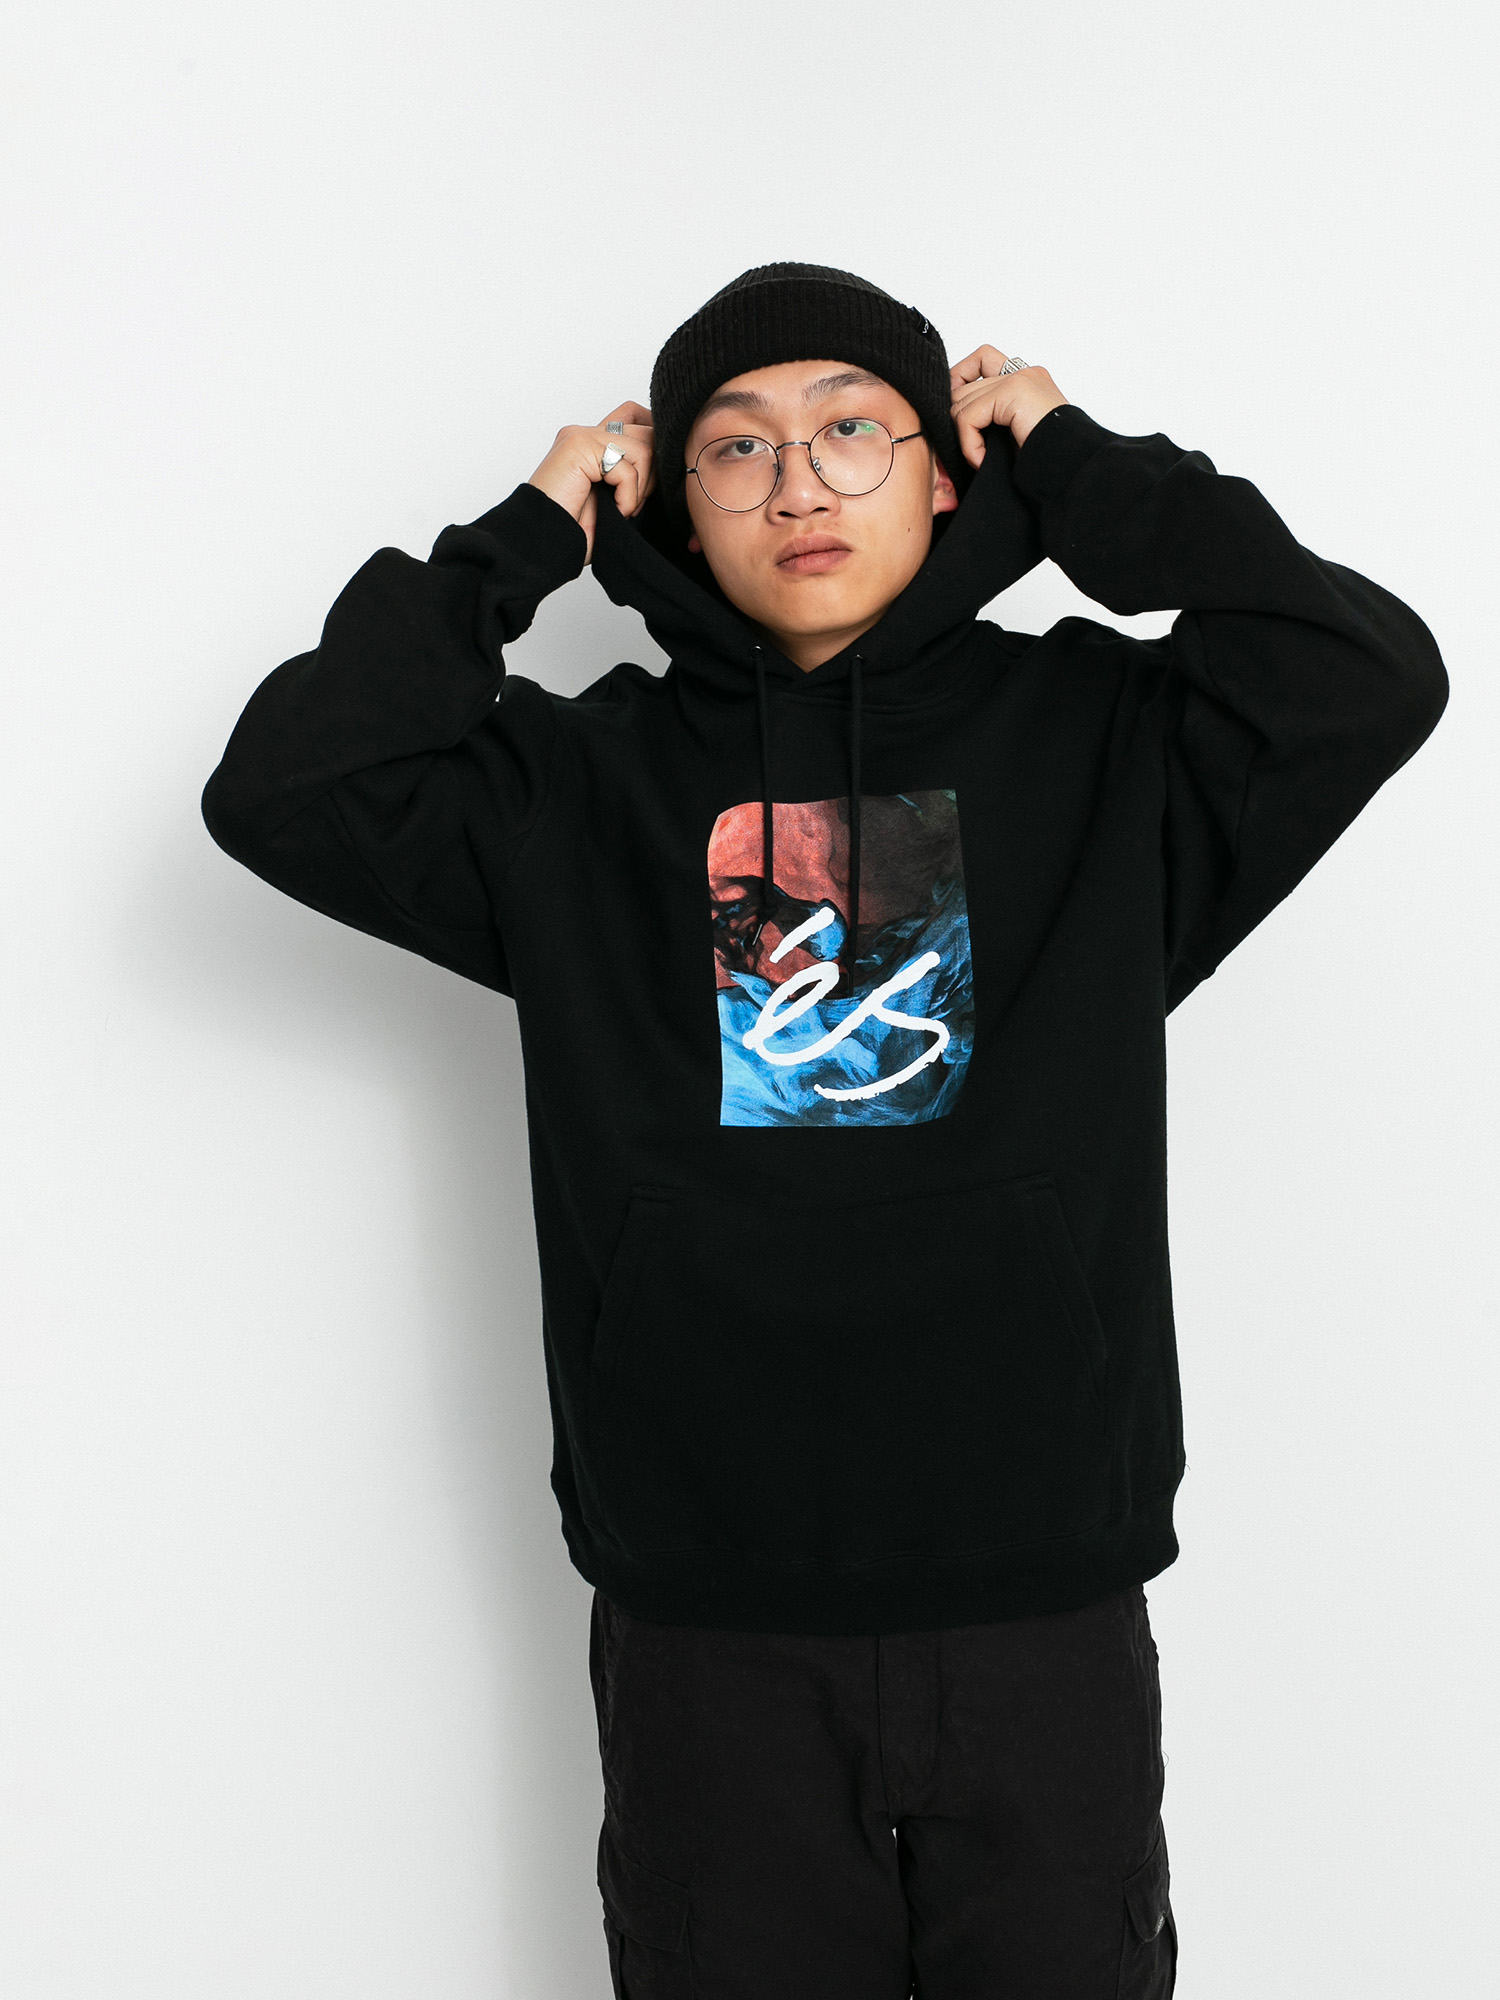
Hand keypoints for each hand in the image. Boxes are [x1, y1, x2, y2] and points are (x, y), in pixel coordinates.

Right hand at [528, 401, 654, 562]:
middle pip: (647, 431)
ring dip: (640, 489)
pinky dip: (628, 497)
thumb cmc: (575, 532)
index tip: (656, 480)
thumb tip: (668, 463)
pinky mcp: (578, 447)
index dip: (655, 441)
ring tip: (622, 508)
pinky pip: (627, 466)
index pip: (635, 415)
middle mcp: (586, 434)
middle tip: (634, 502)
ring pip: (644, 449)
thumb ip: (634, 474)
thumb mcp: (615, 499)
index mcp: (592, 442)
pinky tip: (614, 511)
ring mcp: (581, 437)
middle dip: (653, 473)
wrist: (543, 548)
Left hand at [949, 348, 1068, 466]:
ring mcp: (1020, 378)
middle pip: (963, 384)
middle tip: (972, 450)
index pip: (980, 361)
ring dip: (965, 438)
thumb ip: (992, 417)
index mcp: (1027, 381)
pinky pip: (968, 416)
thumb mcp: (1014, 435)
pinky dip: (969, 444)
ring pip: (961, 401)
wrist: (1073, 469)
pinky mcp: (1014, 390)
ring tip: (982, 458)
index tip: (958, 417)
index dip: (959, 382)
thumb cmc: (1048, 462)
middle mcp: (1024, 373)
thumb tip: (954, 419)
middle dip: (958, 420)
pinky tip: (983, 460)